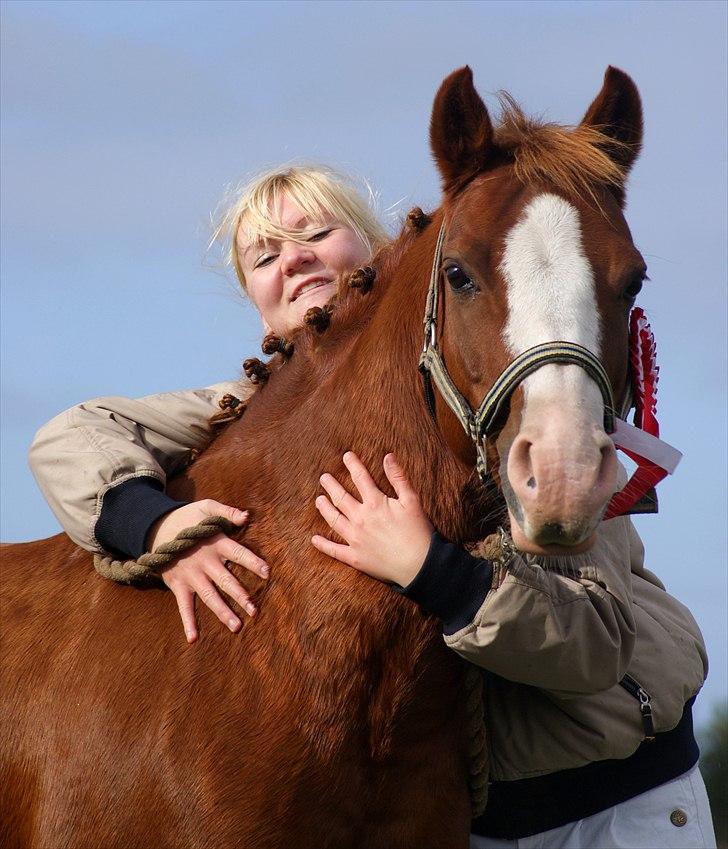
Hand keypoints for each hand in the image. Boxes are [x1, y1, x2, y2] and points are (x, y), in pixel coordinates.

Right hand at [148, 500, 268, 643]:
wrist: (157, 528)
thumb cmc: (188, 518)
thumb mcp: (206, 508)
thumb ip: (226, 511)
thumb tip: (246, 516)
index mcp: (216, 543)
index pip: (238, 553)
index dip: (252, 562)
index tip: (267, 572)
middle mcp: (205, 562)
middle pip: (226, 581)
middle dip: (241, 595)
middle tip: (255, 610)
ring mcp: (191, 576)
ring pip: (210, 597)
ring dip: (223, 612)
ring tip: (237, 627)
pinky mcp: (178, 585)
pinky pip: (184, 606)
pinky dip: (188, 622)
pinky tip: (193, 639)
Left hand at [311, 452, 432, 586]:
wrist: (419, 564)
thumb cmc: (418, 531)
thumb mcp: (412, 500)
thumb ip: (398, 477)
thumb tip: (388, 456)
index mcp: (375, 503)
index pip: (360, 478)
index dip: (353, 465)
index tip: (346, 456)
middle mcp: (360, 519)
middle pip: (341, 498)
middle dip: (331, 486)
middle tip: (324, 478)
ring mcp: (355, 539)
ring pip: (334, 520)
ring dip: (325, 509)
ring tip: (318, 500)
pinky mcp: (355, 557)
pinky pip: (334, 550)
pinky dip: (323, 544)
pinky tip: (314, 539)